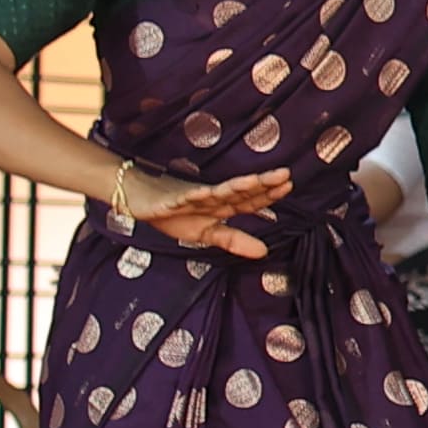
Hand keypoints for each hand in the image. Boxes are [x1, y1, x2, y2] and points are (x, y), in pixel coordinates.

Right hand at [112, 164, 286, 258]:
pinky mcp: (169, 200)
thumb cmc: (173, 214)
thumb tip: (265, 252)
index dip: (268, 194)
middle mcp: (211, 197)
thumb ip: (234, 241)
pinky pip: (182, 199)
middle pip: (239, 191)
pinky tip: (202, 194)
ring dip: (234, 186)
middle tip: (285, 175)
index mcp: (221, 204)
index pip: (249, 200)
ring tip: (252, 181)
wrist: (138, 200)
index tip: (289, 185)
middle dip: (261, 183)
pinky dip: (192, 196)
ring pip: (217, 190)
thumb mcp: (206, 233)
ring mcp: (191, 196)